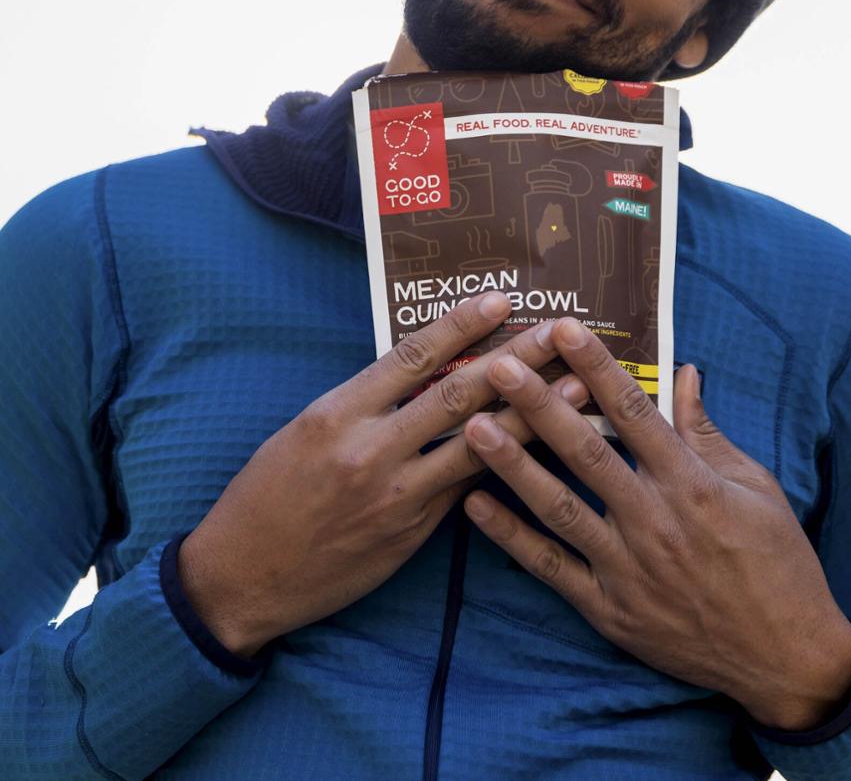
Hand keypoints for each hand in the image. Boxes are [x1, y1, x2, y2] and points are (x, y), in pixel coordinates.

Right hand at [177, 294, 587, 657]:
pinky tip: (544, 447)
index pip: (411, 357)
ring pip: (479, 446)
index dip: (461, 326)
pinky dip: (507, 463)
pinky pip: (467, 488)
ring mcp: (397, 496)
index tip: (501, 300)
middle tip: (562, 333)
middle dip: (518, 360)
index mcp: (336, 413)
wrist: (242, 579)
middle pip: (458, 395)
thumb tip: (426, 365)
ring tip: (580, 388)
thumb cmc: (268, 494)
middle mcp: (370, 450)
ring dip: (535, 415)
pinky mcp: (413, 533)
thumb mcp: (306, 429)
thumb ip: (366, 400)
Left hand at [461, 317, 850, 731]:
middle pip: (585, 452)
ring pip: (558, 506)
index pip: (635, 412)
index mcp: (692, 484)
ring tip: (473, 427)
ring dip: (513, 464)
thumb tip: (683, 372)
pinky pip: (551, 568)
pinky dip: (510, 538)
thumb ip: (707, 431)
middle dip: (539, 405)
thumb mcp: (755, 487)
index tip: (564, 329)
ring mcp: (626, 568)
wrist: (786, 659)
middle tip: (500, 367)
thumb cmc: (778, 564)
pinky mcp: (610, 610)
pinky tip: (473, 506)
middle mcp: (653, 520)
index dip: (597, 367)